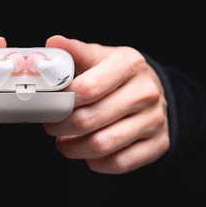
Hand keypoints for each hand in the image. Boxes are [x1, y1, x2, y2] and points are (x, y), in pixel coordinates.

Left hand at [44, 35, 168, 173]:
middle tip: (51, 126)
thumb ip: (74, 52)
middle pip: (89, 120)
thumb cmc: (117, 74)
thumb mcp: (99, 56)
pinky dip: (96, 162)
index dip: (60, 101)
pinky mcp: (158, 143)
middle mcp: (145, 92)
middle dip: (61, 127)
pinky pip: (120, 163)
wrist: (152, 91)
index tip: (47, 105)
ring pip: (102, 145)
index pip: (87, 89)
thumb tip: (52, 43)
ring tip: (64, 142)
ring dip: (73, 148)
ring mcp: (154, 120)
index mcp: (128, 64)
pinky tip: (88, 152)